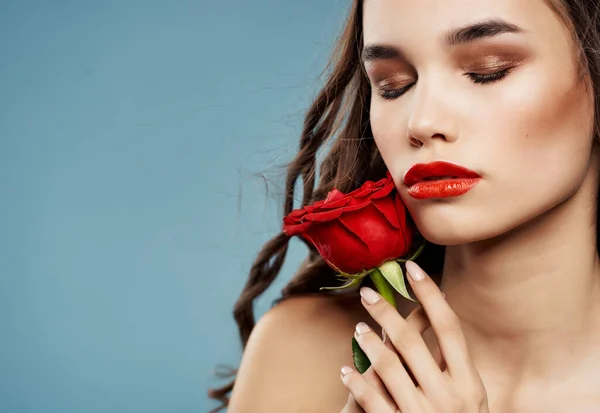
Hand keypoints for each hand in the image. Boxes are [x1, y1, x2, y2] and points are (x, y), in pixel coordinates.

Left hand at [339, 260, 488, 412]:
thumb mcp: (469, 401)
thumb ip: (453, 368)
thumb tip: (434, 320)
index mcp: (470, 384)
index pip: (450, 328)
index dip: (430, 295)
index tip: (410, 268)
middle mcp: (449, 397)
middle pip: (412, 341)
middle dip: (387, 312)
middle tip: (367, 292)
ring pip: (387, 366)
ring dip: (368, 342)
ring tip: (359, 328)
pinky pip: (370, 398)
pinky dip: (356, 381)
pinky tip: (346, 370)